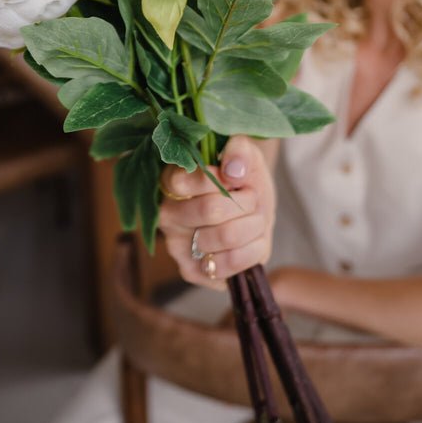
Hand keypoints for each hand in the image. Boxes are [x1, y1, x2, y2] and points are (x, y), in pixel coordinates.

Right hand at [158, 135, 275, 289]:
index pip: (183, 181)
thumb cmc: (242, 177)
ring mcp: (177, 246)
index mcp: (169, 182)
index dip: (217, 179)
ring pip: (225, 236)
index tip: (235, 176)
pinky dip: (253, 248)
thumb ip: (239, 150)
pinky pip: (230, 263)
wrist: (253, 208)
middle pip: (210, 210)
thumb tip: (233, 170)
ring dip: (253, 223)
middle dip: (244, 201)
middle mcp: (167, 215)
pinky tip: (253, 239)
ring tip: (254, 217)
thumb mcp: (246, 153)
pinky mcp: (194, 272)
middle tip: (251, 197)